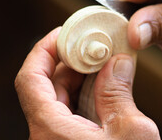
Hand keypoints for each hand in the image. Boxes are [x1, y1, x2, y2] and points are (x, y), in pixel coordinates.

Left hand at [15, 28, 159, 139]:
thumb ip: (119, 93)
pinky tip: (106, 81)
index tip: (62, 32)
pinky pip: (74, 111)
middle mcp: (48, 134)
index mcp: (51, 130)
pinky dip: (88, 93)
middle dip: (70, 59)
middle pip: (47, 84)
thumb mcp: (131, 133)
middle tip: (91, 42)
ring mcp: (60, 139)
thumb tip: (119, 62)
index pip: (30, 78)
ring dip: (82, 75)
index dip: (42, 50)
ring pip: (61, 97)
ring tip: (104, 58)